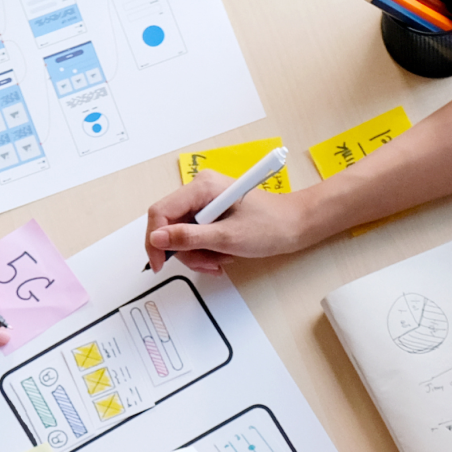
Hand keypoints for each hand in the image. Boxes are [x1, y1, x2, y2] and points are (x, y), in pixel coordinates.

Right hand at [144, 170, 314, 273]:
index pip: (160, 212)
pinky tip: (223, 255)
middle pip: (170, 226)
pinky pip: (195, 236)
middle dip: (186, 251)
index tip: (160, 264)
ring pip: (182, 235)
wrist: (295, 225)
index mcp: (202, 187)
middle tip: (207, 263)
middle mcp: (200, 190)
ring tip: (221, 259)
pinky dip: (205, 251)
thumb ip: (189, 238)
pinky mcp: (211, 213)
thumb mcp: (227, 237)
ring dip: (198, 254)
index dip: (156, 241)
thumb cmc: (270, 225)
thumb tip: (158, 239)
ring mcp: (205, 202)